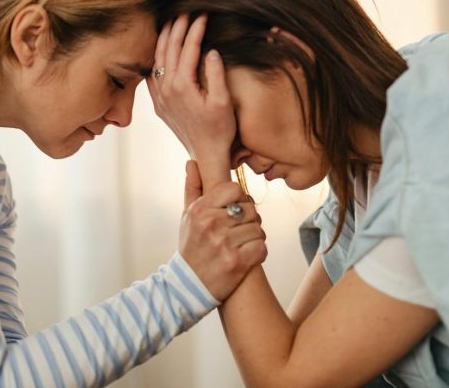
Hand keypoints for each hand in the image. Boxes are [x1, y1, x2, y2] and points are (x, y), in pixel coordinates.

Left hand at [148, 14, 235, 187]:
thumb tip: (210, 51)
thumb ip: (216, 74)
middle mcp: (166, 89)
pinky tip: (161, 47)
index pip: (188, 48)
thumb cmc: (220, 130)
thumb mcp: (223, 102)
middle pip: (170, 49)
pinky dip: (156, 56)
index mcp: (182, 86)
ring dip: (165, 37)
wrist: (207, 154)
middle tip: (186, 8)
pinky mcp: (158, 103)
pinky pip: (152, 74)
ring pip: (158, 59)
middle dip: (178, 26)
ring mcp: (160, 96)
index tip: (203, 12)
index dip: (196, 28)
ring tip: (172, 20)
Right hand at [178, 160, 267, 301]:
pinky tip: (245, 256)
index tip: (233, 212)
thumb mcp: (187, 216)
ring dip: (254, 237)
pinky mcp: (237, 263)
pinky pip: (262, 247)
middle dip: (249, 220)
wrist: (188, 287)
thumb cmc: (191, 247)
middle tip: (238, 231)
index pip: (235, 189)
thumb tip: (192, 162)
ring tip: (240, 245)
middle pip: (250, 209)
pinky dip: (258, 253)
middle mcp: (212, 224)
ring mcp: (225, 243)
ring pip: (258, 228)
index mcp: (201, 209)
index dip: (239, 200)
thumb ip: (193, 187)